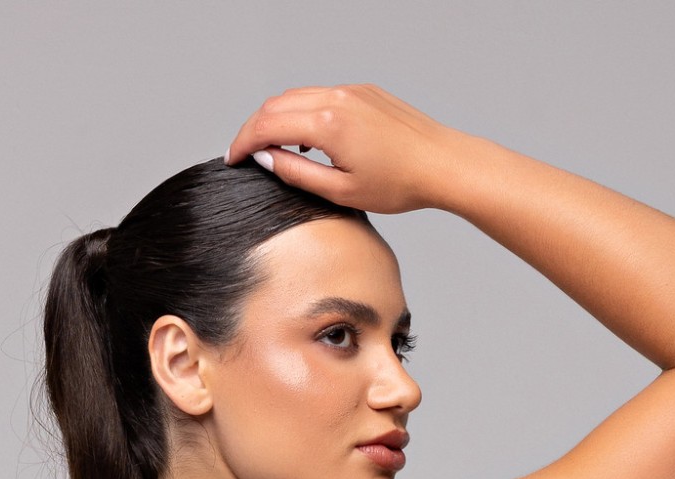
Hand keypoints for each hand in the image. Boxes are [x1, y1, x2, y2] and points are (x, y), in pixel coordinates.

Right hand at [223, 85, 472, 217]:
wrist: (441, 164)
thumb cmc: (399, 184)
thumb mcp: (340, 192)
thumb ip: (297, 173)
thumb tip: (266, 158)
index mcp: (327, 123)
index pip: (268, 124)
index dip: (244, 142)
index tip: (233, 159)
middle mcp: (336, 97)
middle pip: (276, 104)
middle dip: (254, 127)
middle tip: (246, 154)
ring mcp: (351, 90)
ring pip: (297, 95)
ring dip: (277, 118)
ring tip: (273, 148)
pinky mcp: (363, 91)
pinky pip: (320, 94)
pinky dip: (302, 112)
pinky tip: (306, 138)